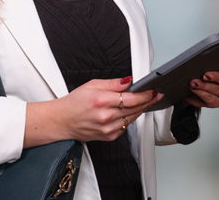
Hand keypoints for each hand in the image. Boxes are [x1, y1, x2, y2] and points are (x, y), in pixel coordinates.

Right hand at [25, 77, 164, 146]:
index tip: (154, 91)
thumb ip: (112, 83)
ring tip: (146, 101)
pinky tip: (130, 112)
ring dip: (141, 110)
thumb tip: (128, 81)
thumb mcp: (91, 85)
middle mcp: (105, 116)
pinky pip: (126, 127)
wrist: (62, 121)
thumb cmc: (74, 103)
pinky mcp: (109, 136)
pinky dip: (130, 118)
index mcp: (101, 101)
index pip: (132, 98)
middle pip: (135, 109)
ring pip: (133, 118)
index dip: (146, 95)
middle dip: (148, 101)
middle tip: (156, 95)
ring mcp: (108, 129)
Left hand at [184, 61, 218, 107]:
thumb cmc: (198, 72)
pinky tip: (195, 89)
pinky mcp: (218, 102)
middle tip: (205, 75)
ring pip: (218, 89)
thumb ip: (209, 59)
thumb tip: (204, 55)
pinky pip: (212, 99)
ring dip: (204, 85)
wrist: (188, 87)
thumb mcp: (204, 62)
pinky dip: (201, 93)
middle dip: (217, 77)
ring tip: (194, 82)